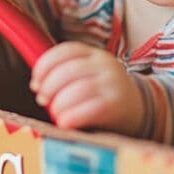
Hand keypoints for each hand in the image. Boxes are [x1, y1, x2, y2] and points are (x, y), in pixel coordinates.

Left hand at [30, 42, 144, 135]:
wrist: (138, 108)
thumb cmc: (103, 93)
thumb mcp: (88, 74)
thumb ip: (65, 73)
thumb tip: (36, 84)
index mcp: (93, 54)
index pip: (65, 51)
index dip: (44, 65)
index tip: (35, 82)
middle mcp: (104, 65)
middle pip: (67, 71)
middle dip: (48, 87)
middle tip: (42, 99)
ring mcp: (111, 84)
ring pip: (77, 90)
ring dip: (59, 104)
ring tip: (55, 113)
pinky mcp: (116, 105)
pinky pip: (89, 109)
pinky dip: (72, 117)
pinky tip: (64, 123)